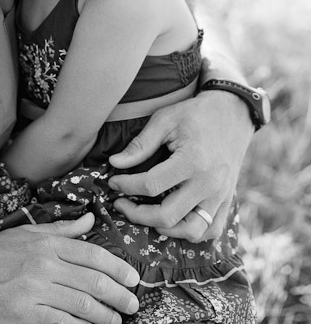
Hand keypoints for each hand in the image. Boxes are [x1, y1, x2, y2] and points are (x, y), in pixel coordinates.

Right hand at [0, 213, 138, 323]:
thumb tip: (90, 219)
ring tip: (117, 320)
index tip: (132, 277)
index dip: (117, 267)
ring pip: (82, 304)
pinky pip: (61, 323)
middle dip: (119, 294)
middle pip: (92, 281)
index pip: (91, 254)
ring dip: (105, 315)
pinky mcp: (26, 315)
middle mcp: (44, 264)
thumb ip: (62, 229)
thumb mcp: (27, 233)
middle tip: (133, 303)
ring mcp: (35, 291)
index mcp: (46, 243)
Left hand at [108, 92, 253, 241]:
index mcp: (192, 160)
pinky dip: (190, 232)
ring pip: (190, 231)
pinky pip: (210, 231)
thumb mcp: (165, 120)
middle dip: (137, 214)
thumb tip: (115, 163)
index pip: (151, 185)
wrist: (232, 113)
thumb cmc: (196, 114)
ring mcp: (220, 196)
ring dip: (163, 229)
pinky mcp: (227, 201)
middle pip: (167, 215)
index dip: (127, 186)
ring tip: (145, 215)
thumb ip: (140, 144)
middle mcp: (208, 184)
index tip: (113, 182)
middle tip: (121, 203)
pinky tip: (173, 220)